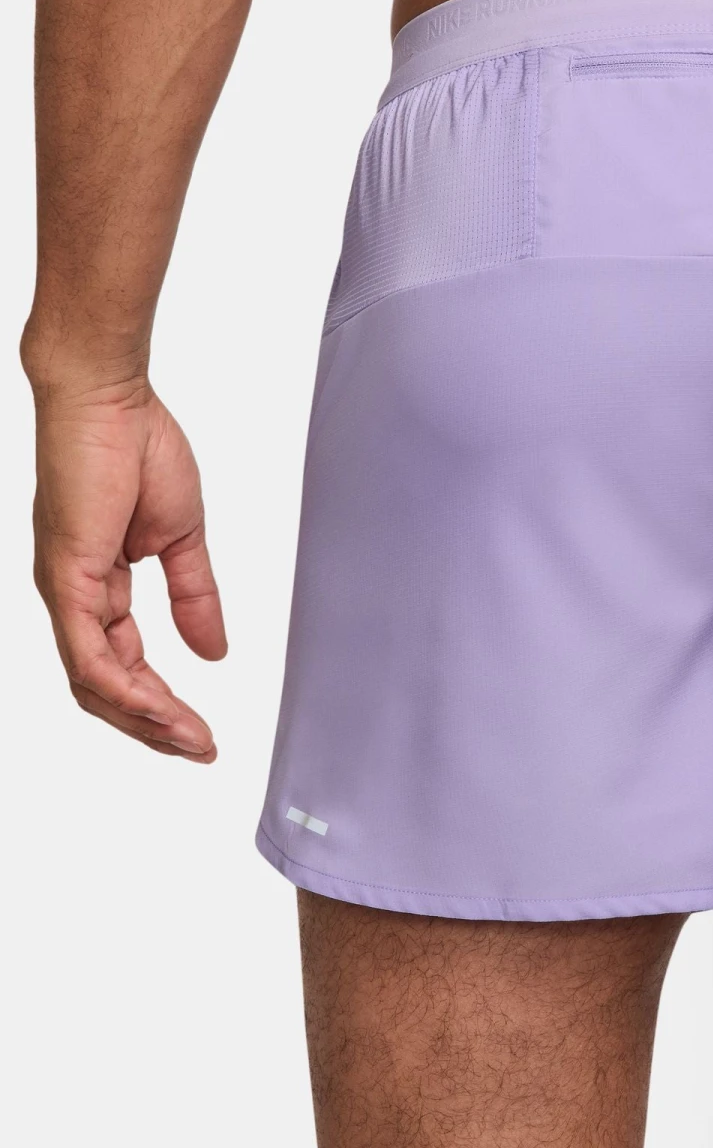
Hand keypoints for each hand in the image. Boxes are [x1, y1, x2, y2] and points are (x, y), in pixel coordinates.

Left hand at [31, 379, 225, 758]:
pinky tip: (158, 708)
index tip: (203, 732)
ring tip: (191, 740)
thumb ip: (195, 597)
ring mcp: (65, 592)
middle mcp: (73, 598)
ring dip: (144, 720)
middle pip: (103, 690)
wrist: (109, 398)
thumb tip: (213, 650)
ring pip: (94, 684)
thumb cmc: (137, 446)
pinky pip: (89, 655)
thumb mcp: (183, 538)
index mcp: (97, 587)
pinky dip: (125, 689)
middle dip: (154, 728)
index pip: (122, 667)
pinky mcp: (66, 578)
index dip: (163, 705)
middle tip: (201, 749)